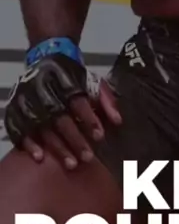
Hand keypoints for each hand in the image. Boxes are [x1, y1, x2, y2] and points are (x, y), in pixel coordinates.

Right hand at [4, 56, 120, 169]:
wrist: (45, 60)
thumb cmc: (72, 77)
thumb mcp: (93, 82)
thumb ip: (106, 100)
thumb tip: (117, 121)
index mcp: (64, 77)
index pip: (77, 100)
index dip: (88, 119)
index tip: (100, 136)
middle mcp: (42, 87)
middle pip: (58, 117)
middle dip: (74, 139)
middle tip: (88, 157)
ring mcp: (26, 98)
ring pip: (40, 126)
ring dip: (56, 146)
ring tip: (71, 163)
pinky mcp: (15, 108)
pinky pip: (18, 128)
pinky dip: (29, 144)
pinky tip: (40, 157)